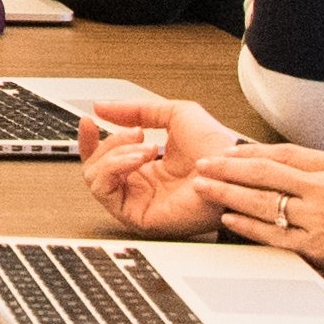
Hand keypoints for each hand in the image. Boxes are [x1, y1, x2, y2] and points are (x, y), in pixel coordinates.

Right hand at [73, 88, 242, 236]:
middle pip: (94, 167)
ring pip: (95, 178)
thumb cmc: (217, 148)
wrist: (232, 168)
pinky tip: (139, 158)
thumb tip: (102, 107)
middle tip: (136, 133)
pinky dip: (115, 167)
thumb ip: (135, 109)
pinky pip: (105, 192)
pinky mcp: (136, 216)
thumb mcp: (173, 114)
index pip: (104, 158)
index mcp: (147, 168)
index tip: (90, 121)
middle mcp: (139, 187)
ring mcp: (137, 202)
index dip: (91, 140)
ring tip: (143, 145)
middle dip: (109, 142)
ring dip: (113, 153)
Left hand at [197, 135, 323, 265]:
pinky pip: (275, 235)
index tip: (233, 149)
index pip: (288, 154)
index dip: (255, 150)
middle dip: (229, 167)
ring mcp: (319, 218)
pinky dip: (248, 228)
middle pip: (266, 173)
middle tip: (203, 163)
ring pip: (263, 202)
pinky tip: (228, 222)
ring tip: (203, 187)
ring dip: (229, 194)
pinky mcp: (319, 248)